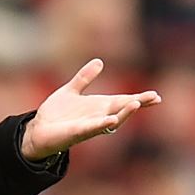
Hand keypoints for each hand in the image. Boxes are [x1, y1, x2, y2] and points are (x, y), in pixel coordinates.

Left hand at [20, 59, 161, 160]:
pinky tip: (111, 119)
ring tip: (136, 104)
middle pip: (122, 110)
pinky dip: (102, 123)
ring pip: (111, 120)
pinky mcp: (77, 133)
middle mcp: (98, 117)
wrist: (38, 130)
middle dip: (137, 104)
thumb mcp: (71, 90)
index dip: (140, 99)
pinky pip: (92, 128)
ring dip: (124, 113)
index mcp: (98, 106)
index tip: (156, 95)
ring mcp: (89, 126)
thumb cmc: (56, 114)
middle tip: (154, 98)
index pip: (123, 101)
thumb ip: (85, 77)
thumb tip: (100, 61)